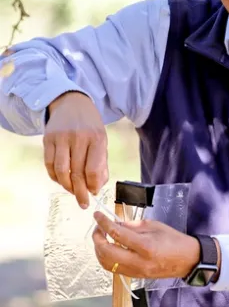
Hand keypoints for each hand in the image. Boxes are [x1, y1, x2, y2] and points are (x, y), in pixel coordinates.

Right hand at [44, 91, 107, 208]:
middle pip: (77, 172)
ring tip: (72, 191)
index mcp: (97, 138)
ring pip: (61, 170)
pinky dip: (54, 176)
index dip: (93, 185)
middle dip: (80, 192)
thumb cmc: (91, 126)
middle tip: (83, 203)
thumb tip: (96, 188)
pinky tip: (61, 180)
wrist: (72, 103)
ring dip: (66, 186)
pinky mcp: (48, 139)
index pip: (94, 169)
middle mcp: (79, 137)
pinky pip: (49, 164)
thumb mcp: (102, 140)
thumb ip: (101, 164)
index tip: (93, 193)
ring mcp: (61, 138)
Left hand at [92, 212, 200, 278]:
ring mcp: (135, 271)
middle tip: (97, 227)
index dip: (103, 223)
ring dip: (99, 249)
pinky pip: (113, 268)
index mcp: (145, 245)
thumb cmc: (173, 239)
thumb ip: (133, 225)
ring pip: (106, 263)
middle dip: (97, 238)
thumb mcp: (154, 226)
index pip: (117, 233)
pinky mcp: (134, 276)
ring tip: (101, 237)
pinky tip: (109, 248)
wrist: (186, 259)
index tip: (97, 215)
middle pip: (106, 251)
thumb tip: (115, 224)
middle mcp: (138, 261)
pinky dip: (106, 258)